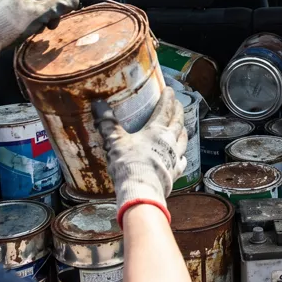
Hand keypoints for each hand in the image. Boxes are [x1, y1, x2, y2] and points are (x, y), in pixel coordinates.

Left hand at [0, 0, 80, 71]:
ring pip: (40, 4)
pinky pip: (32, 12)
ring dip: (47, 16)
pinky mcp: (12, 12)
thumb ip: (58, 5)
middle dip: (56, 8)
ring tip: (45, 28)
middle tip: (57, 22)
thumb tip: (75, 1)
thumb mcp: (39, 14)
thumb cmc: (11, 24)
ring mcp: (15, 0)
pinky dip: (38, 20)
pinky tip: (35, 30)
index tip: (74, 6)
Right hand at [94, 92, 187, 223]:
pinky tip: (182, 156)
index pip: (165, 109)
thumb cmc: (129, 165)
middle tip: (177, 103)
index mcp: (156, 131)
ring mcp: (174, 158)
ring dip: (182, 130)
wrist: (141, 192)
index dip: (167, 98)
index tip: (168, 89)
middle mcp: (169, 142)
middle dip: (178, 110)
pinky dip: (183, 156)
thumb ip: (107, 123)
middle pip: (177, 122)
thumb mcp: (115, 141)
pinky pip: (182, 161)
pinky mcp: (175, 173)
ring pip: (183, 140)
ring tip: (182, 126)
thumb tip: (98, 104)